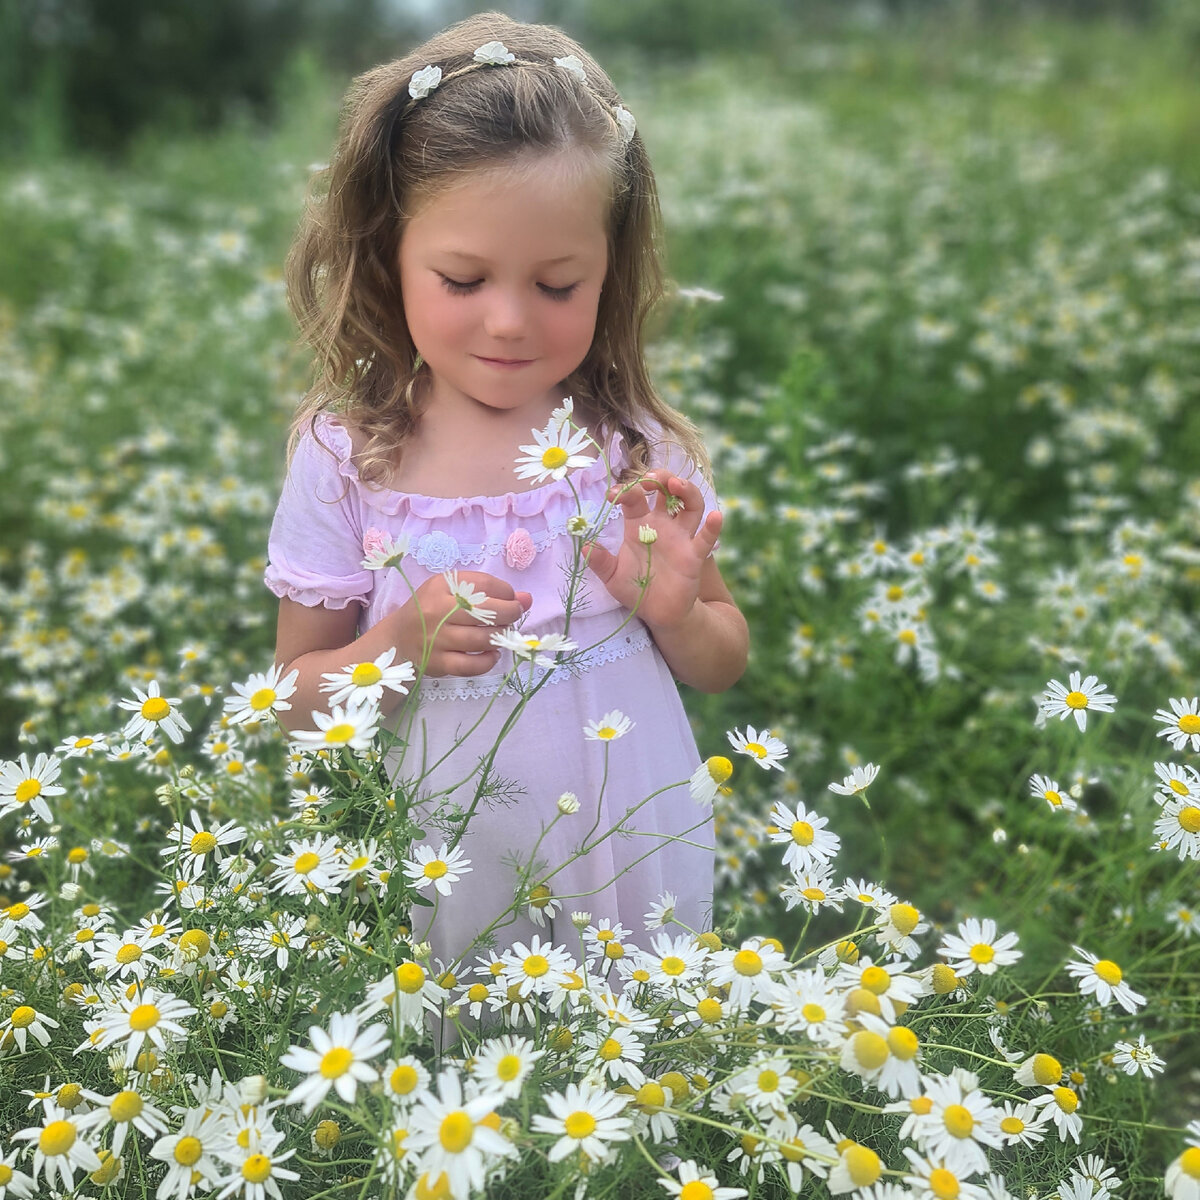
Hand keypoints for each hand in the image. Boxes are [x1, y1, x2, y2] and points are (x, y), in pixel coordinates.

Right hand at [393, 572, 531, 677]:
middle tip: (513, 616)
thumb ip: (489, 590)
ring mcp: (436, 639)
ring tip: (501, 634)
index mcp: (441, 586)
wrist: (398, 638)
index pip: (485, 584)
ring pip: (482, 639)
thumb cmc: (432, 610)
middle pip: (486, 612)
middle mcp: (437, 611)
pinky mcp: (438, 663)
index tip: (511, 598)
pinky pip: (471, 666)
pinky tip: (491, 654)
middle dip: (510, 614)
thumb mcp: (452, 590)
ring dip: (500, 637)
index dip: (507, 592)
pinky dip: (488, 661)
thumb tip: (528, 599)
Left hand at [583, 469, 721, 629]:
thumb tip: (583, 545)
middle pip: (667, 491)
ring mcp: (681, 537)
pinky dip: (713, 526)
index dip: (625, 491)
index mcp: (639, 524)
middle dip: (660, 478)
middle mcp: (663, 525)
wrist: (658, 613)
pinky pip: (707, 538)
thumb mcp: (612, 576)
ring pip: (691, 505)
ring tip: (676, 485)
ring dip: (687, 491)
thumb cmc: (635, 589)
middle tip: (650, 479)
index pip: (634, 498)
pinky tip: (715, 516)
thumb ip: (599, 561)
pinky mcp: (694, 555)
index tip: (612, 495)